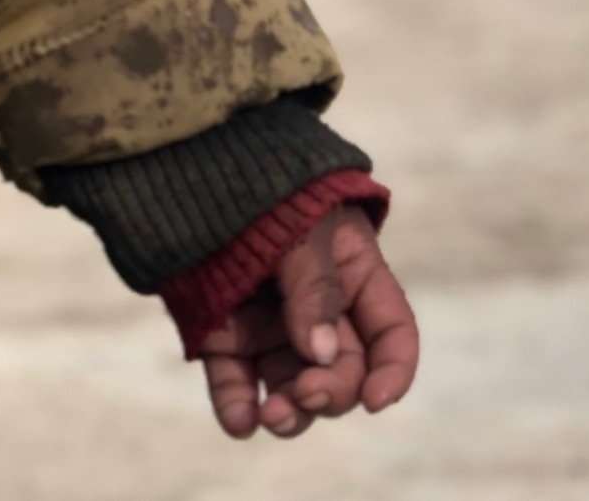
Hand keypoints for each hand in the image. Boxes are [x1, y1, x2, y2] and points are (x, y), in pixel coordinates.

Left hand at [198, 204, 419, 440]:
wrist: (196, 166)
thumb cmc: (266, 187)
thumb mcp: (303, 224)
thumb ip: (315, 286)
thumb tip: (321, 354)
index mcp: (353, 275)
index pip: (389, 333)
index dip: (393, 371)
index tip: (376, 400)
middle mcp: (318, 312)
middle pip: (341, 372)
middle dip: (330, 392)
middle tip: (305, 393)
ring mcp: (270, 328)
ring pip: (292, 390)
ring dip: (289, 412)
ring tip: (271, 416)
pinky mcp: (225, 338)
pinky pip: (236, 385)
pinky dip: (238, 409)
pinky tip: (240, 422)